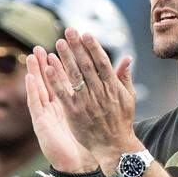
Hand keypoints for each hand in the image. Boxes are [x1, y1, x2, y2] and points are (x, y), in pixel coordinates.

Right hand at [25, 47, 97, 171]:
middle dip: (46, 63)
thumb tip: (109, 83)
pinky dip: (32, 91)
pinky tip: (29, 78)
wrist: (79, 164)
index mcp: (69, 103)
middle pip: (50, 81)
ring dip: (35, 72)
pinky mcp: (41, 123)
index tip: (65, 46)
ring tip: (31, 55)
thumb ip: (100, 97)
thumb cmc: (88, 140)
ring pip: (39, 89)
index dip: (64, 63)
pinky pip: (35, 104)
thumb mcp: (95, 115)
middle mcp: (56, 106)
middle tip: (43, 45)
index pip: (66, 79)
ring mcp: (47, 114)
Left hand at [39, 28, 137, 162]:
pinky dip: (56, 80)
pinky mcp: (74, 113)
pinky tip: (49, 67)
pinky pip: (63, 93)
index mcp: (112, 88)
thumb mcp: (128, 98)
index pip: (102, 63)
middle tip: (69, 30)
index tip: (86, 34)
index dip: (93, 47)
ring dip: (65, 58)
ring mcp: (86, 103)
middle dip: (77, 47)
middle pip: (86, 66)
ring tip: (58, 43)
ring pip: (74, 76)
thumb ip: (124, 77)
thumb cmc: (122, 121)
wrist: (114, 146)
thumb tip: (127, 58)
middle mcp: (99, 93)